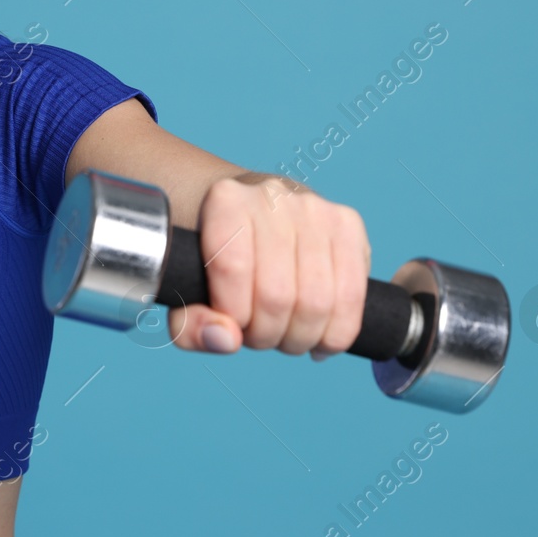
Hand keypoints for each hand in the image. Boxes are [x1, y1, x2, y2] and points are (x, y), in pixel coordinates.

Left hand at [167, 174, 370, 358]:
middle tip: (257, 335)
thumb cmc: (211, 258)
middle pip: (277, 294)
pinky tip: (320, 340)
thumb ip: (189, 325)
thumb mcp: (184, 289)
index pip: (232, 268)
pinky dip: (337, 334)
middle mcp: (273, 196)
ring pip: (318, 302)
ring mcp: (316, 208)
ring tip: (285, 336)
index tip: (230, 323)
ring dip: (300, 338)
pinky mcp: (349, 225)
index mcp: (225, 201)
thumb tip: (227, 340)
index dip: (233, 315)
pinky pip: (353, 298)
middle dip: (266, 335)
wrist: (246, 213)